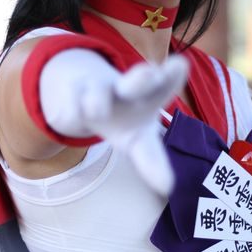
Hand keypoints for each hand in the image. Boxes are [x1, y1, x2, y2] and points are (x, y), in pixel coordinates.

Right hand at [40, 50, 188, 195]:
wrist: (80, 91)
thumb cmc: (123, 119)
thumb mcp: (139, 141)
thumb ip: (152, 161)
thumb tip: (167, 188)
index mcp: (147, 98)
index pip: (163, 88)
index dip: (171, 78)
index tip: (181, 64)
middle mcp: (124, 89)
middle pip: (134, 82)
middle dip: (142, 78)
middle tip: (151, 73)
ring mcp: (97, 87)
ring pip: (97, 94)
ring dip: (97, 102)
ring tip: (96, 110)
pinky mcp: (71, 94)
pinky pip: (71, 112)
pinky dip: (71, 116)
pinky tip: (71, 116)